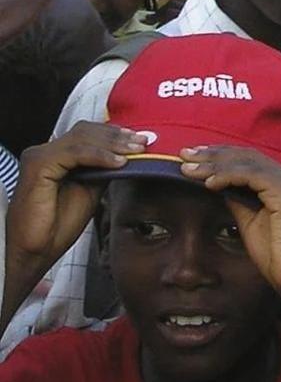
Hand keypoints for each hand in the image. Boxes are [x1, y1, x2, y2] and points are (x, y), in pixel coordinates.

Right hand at [7, 122, 145, 267]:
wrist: (36, 249)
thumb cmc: (59, 224)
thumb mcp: (90, 190)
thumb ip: (103, 170)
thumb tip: (128, 156)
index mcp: (57, 155)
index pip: (89, 133)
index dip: (116, 134)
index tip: (143, 140)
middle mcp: (45, 151)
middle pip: (87, 132)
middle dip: (119, 137)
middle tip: (144, 142)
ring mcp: (39, 156)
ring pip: (82, 139)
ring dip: (114, 144)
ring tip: (137, 151)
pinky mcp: (37, 166)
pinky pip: (75, 153)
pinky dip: (100, 156)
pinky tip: (119, 163)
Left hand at [180, 146, 280, 296]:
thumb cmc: (276, 254)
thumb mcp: (249, 220)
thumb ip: (238, 198)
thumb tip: (216, 183)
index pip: (250, 159)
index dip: (220, 156)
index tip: (192, 158)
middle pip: (247, 156)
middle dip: (212, 154)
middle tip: (183, 155)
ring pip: (247, 163)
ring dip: (214, 164)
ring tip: (188, 169)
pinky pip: (251, 175)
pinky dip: (227, 176)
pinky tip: (208, 183)